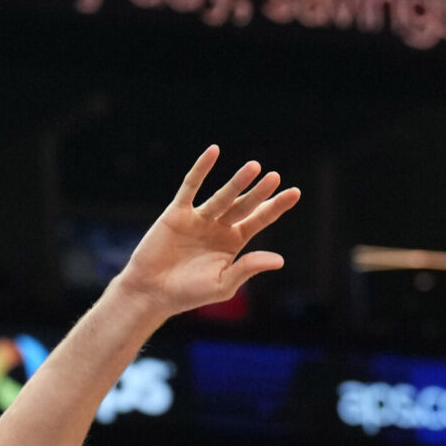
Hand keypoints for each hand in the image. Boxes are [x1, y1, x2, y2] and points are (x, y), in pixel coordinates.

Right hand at [112, 146, 300, 317]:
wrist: (151, 293)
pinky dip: (201, 169)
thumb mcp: (223, 284)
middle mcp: (219, 227)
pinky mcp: (177, 213)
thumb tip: (279, 260)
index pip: (260, 220)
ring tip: (253, 167)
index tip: (294, 192)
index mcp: (233, 243)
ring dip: (237, 182)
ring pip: (222, 196)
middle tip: (274, 178)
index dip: (276, 207)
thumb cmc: (188, 293)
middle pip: (244, 206)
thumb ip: (248, 268)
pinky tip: (213, 151)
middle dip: (259, 193)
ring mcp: (199, 218)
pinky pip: (191, 187)